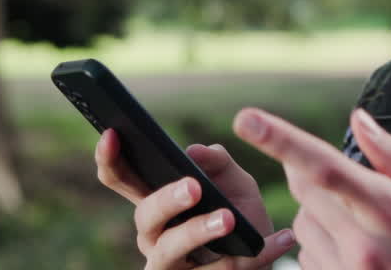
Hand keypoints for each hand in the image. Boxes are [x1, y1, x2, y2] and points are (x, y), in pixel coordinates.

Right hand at [94, 129, 295, 268]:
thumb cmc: (237, 211)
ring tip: (229, 218)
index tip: (113, 133)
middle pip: (145, 216)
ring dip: (199, 231)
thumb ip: (218, 162)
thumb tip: (194, 152)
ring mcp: (170, 265)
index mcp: (156, 202)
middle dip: (166, 200)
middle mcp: (155, 234)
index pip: (121, 179)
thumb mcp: (235, 181)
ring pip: (171, 251)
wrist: (262, 254)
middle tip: (194, 187)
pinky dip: (254, 257)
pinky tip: (281, 238)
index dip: (109, 158)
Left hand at [233, 106, 390, 269]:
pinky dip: (323, 244)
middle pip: (303, 188)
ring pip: (303, 221)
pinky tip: (359, 254)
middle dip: (314, 173)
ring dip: (321, 213)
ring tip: (366, 229)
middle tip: (350, 183)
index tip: (248, 119)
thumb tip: (358, 119)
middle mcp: (361, 245)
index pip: (326, 167)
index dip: (282, 141)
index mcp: (389, 210)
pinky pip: (306, 254)